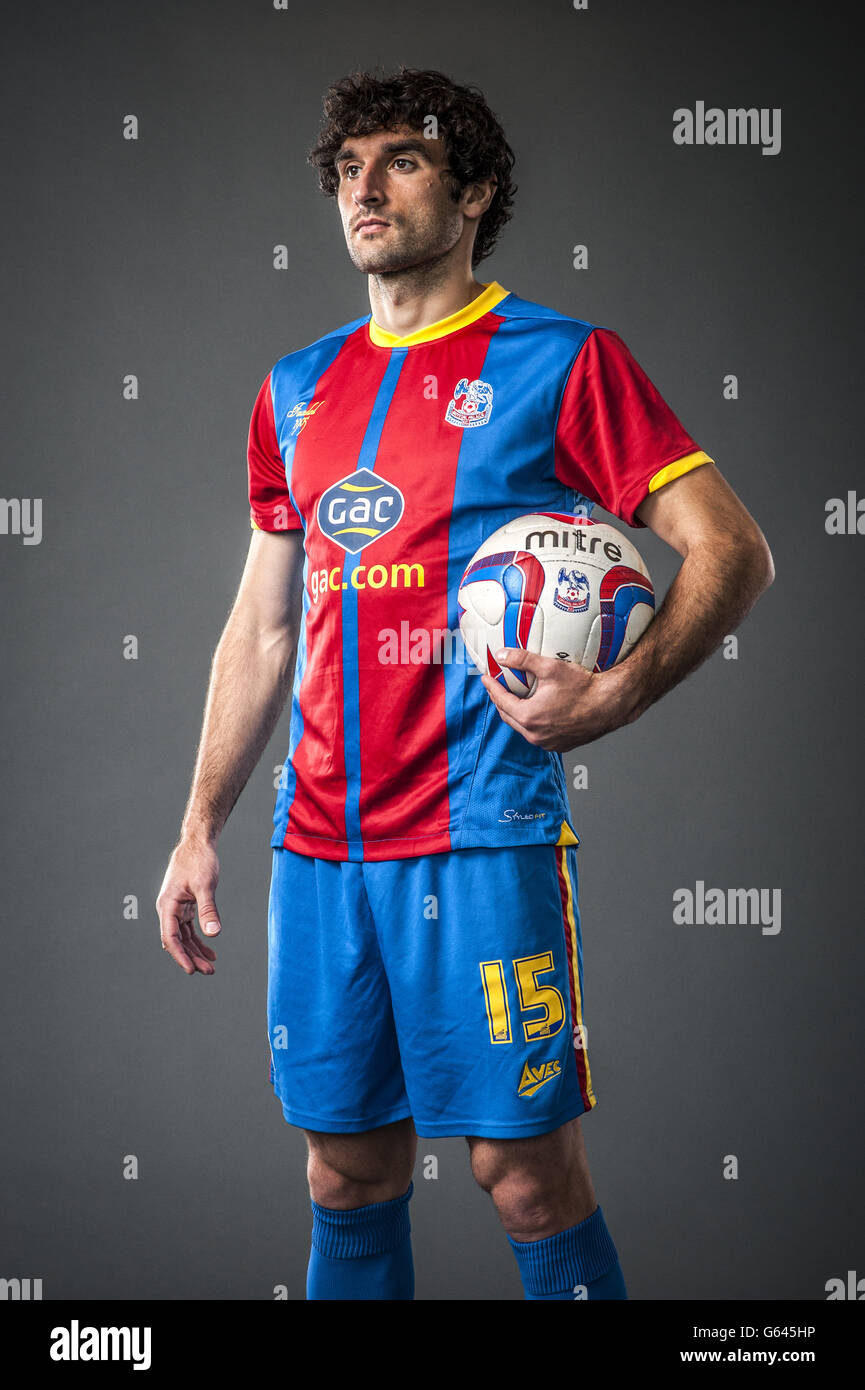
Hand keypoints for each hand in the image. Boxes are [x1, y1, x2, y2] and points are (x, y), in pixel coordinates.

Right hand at [155, 838, 221, 975]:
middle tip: (209, 971)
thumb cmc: (199, 861)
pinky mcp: (186, 906)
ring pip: (184, 937)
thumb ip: (208, 910)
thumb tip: (213, 934)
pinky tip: (210, 951)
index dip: (180, 956)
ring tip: (211, 966)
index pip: (171, 938)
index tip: (192, 970)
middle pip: (178, 941)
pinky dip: (199, 940)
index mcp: (167, 905)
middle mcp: (169, 909)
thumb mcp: (205, 885)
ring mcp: (176, 909)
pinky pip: (189, 929)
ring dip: (196, 951)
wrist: (197, 844)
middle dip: (192, 957)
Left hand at [480, 648, 634, 751]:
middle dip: (500, 701)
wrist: (611, 704)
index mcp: (530, 717)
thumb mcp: (550, 668)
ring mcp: (549, 743)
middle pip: (509, 717)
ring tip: (514, 699)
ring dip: (516, 714)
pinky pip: (540, 735)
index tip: (486, 678)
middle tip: (497, 687)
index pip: (501, 701)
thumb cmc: (584, 687)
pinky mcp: (561, 745)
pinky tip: (536, 713)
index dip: (492, 688)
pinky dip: (533, 724)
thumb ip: (522, 660)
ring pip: (523, 728)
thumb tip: (501, 655)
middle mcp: (536, 735)